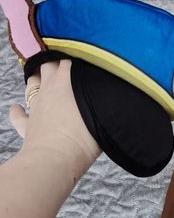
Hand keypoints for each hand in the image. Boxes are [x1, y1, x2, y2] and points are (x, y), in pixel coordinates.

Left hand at [9, 60, 99, 179]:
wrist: (57, 159)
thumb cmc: (84, 136)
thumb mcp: (104, 112)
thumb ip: (105, 98)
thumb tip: (111, 93)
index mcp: (66, 81)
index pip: (68, 60)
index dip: (74, 59)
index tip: (83, 60)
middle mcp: (48, 90)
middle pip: (46, 66)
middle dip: (53, 63)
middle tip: (63, 66)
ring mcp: (36, 107)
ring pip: (31, 85)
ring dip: (36, 81)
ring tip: (43, 80)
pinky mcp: (27, 126)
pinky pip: (18, 116)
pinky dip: (17, 111)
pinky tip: (17, 108)